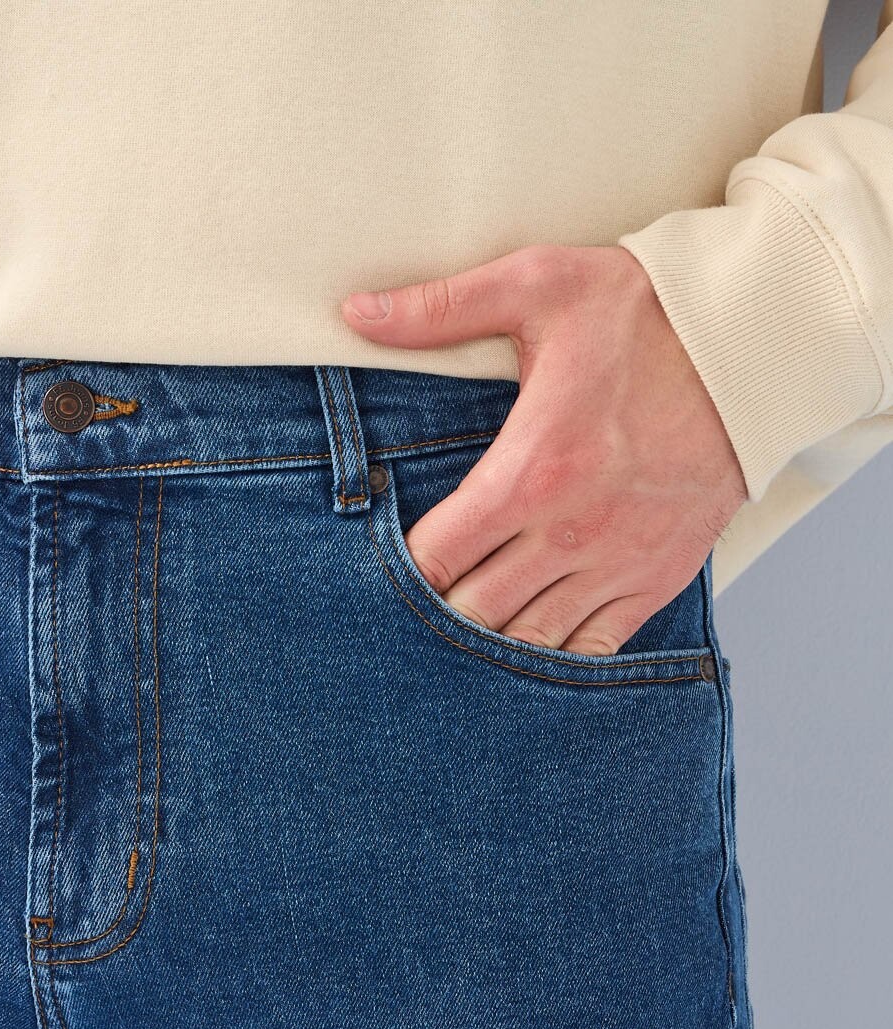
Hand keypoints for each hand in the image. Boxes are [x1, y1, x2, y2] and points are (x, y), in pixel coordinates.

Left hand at [341, 244, 747, 655]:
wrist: (755, 347)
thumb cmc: (646, 316)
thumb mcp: (540, 285)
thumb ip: (441, 308)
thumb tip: (356, 314)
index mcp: (531, 472)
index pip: (435, 557)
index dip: (396, 573)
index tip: (378, 569)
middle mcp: (571, 533)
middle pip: (474, 614)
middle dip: (434, 618)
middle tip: (412, 608)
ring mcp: (618, 563)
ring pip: (531, 643)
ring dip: (490, 646)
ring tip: (461, 636)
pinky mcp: (658, 578)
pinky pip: (597, 650)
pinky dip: (557, 659)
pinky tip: (531, 648)